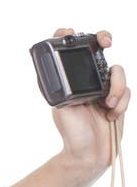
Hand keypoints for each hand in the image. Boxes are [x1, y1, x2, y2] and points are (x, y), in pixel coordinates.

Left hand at [51, 28, 129, 174]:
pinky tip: (111, 115)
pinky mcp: (120, 99)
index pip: (70, 51)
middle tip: (106, 43)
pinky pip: (127, 90)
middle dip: (103, 39)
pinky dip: (120, 102)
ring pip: (117, 71)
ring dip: (116, 86)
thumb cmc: (71, 131)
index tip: (69, 32)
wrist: (88, 153)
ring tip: (107, 103)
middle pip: (99, 49)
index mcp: (72, 79)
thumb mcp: (59, 105)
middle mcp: (89, 79)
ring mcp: (106, 88)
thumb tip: (61, 69)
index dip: (69, 36)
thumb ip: (61, 86)